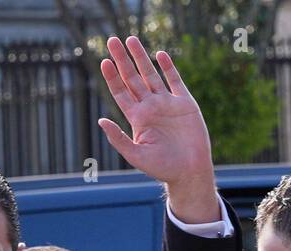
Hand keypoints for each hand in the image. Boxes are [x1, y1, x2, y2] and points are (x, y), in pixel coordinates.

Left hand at [98, 35, 218, 223]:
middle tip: (112, 40)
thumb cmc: (162, 168)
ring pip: (151, 74)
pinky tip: (159, 55)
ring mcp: (167, 103)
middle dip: (122, 59)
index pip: (121, 92)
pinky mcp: (185, 103)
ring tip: (131, 39)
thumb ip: (118, 138)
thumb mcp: (136, 155)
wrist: (189, 171)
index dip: (112, 76)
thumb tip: (101, 121)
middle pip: (133, 78)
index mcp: (137, 118)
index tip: (104, 61)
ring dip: (141, 57)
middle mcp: (150, 107)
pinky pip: (175, 81)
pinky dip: (168, 67)